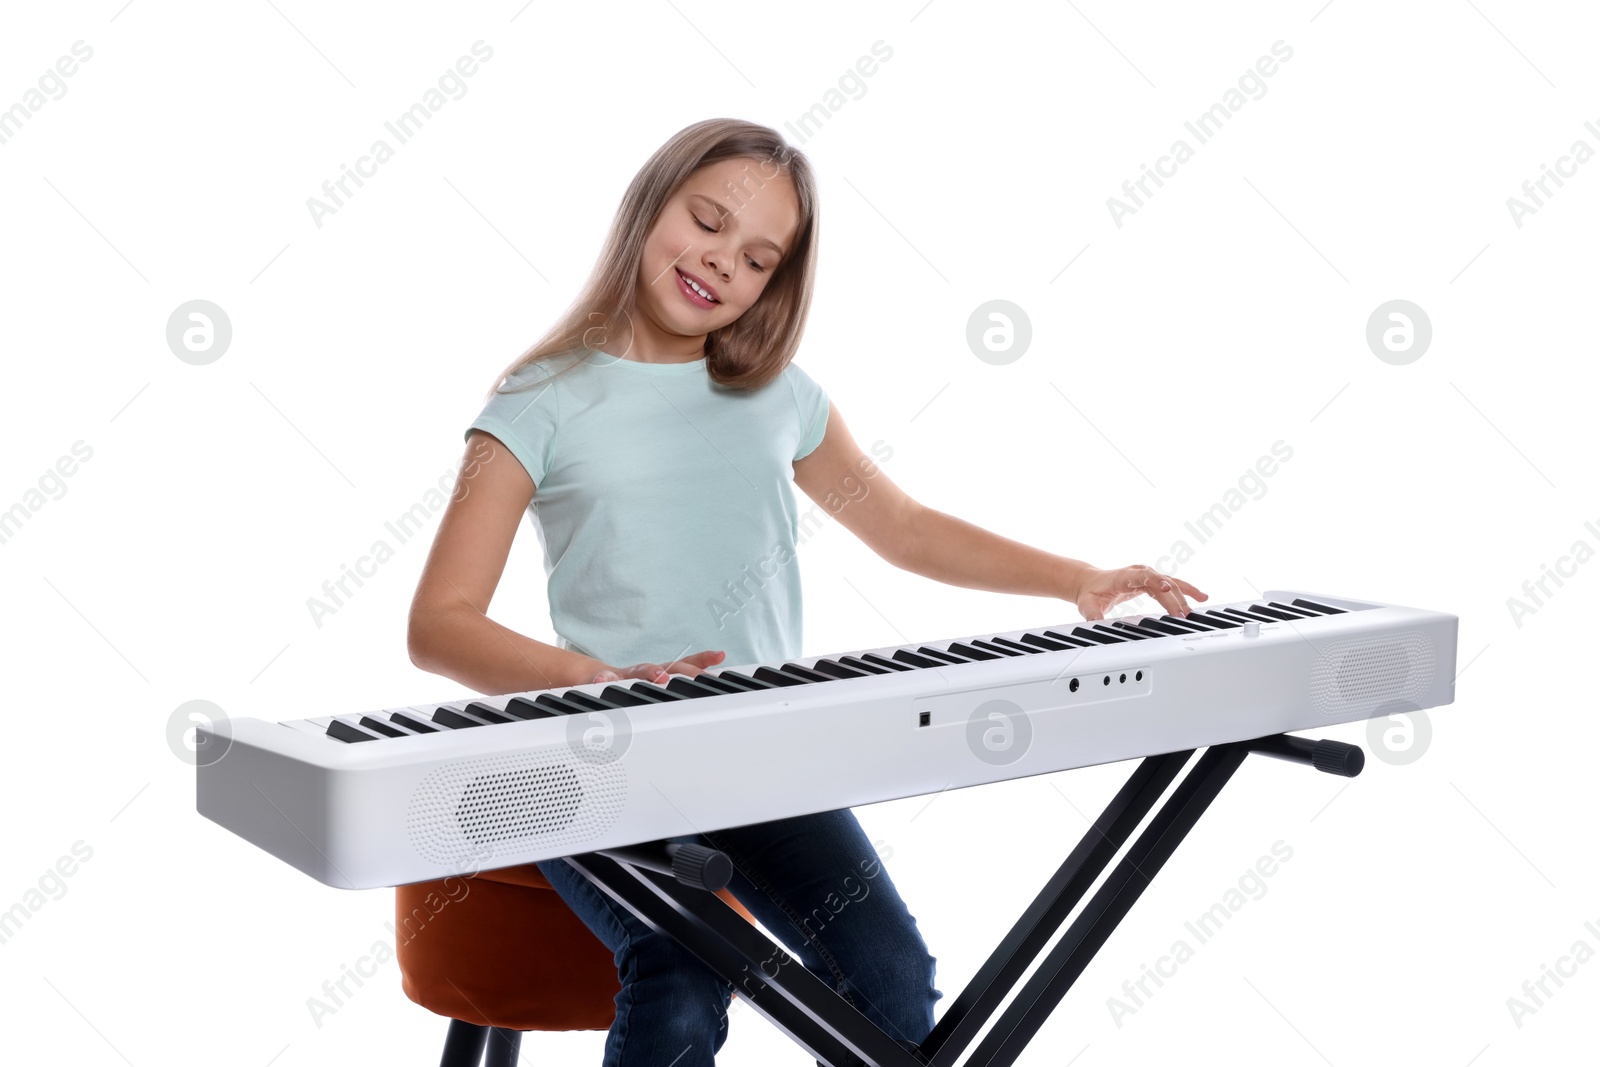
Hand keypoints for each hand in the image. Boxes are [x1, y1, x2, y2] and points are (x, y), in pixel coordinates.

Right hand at [591, 649, 726, 684]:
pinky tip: (602, 682)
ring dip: (650, 672)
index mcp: (659, 673)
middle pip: (669, 667)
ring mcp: (625, 675)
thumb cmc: (628, 687)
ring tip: (660, 677)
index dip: (703, 659)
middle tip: (701, 675)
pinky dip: (603, 680)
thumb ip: (676, 689)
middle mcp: (644, 671)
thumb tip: (704, 689)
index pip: (685, 664)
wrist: (591, 680)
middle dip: (686, 670)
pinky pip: (603, 681)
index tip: (721, 654)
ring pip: (639, 671)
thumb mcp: (652, 688)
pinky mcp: (603, 681)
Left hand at [1075, 564, 1205, 620]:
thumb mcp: (1087, 605)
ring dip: (1184, 596)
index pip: (1143, 576)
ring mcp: (1147, 575)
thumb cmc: (1090, 592)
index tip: (1166, 588)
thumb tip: (1095, 622)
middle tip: (1182, 616)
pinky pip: (1171, 584)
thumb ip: (1092, 614)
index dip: (1155, 580)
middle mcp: (1138, 572)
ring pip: (1170, 583)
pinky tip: (1200, 597)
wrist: (1090, 582)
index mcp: (1124, 576)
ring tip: (1195, 610)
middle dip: (1173, 599)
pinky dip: (1186, 591)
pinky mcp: (1151, 581)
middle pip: (1161, 583)